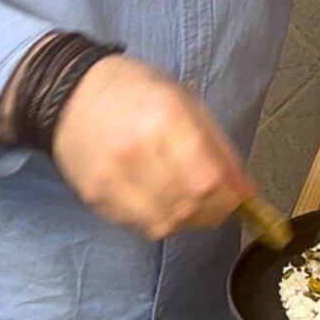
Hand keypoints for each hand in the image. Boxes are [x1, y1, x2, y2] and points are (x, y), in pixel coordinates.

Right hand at [52, 55, 254, 239]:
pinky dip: (160, 221)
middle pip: (189, 205)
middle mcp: (138, 149)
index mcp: (167, 117)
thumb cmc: (137, 92)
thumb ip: (219, 148)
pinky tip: (162, 202)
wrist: (73, 94)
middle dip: (214, 211)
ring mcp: (113, 176)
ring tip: (190, 201)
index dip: (230, 197)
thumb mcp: (187, 103)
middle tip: (218, 201)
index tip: (239, 197)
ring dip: (188, 220)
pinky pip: (139, 227)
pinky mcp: (95, 197)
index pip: (208, 180)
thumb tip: (246, 191)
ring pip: (166, 223)